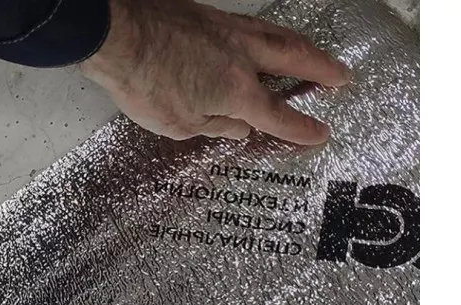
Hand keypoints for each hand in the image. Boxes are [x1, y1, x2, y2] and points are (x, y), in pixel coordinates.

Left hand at [81, 0, 351, 143]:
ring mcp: (227, 29)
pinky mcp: (210, 15)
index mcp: (237, 91)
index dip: (301, 128)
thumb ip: (214, 126)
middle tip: (343, 76)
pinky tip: (269, 37)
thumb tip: (238, 128)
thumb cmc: (143, 84)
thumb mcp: (178, 124)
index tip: (320, 133)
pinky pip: (253, 25)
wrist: (118, 35)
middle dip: (322, 71)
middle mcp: (241, 55)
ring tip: (316, 54)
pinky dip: (271, 34)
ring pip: (277, 35)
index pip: (278, 115)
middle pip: (294, 61)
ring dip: (303, 47)